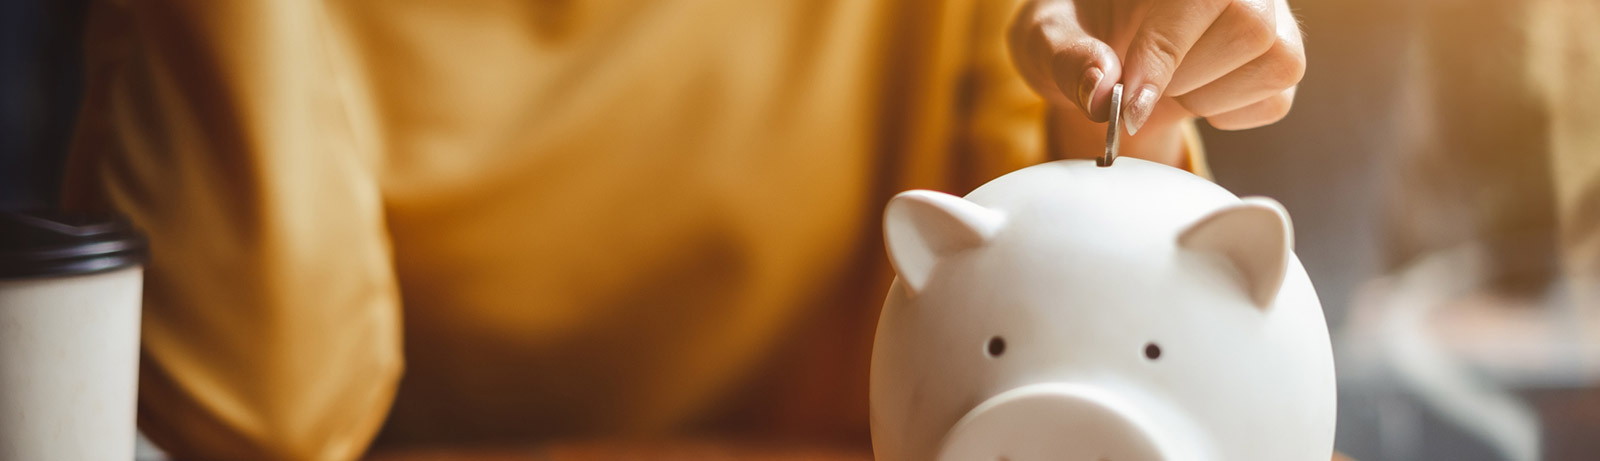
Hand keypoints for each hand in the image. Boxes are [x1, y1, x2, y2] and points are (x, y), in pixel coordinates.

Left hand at [1008, 0, 1305, 134]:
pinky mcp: (1281, 55)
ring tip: (1168, 82)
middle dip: (1184, 76)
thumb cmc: (1074, 35)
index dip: (1163, 55)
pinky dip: (1229, 114)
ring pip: (1275, 61)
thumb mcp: (1045, 40)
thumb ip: (1067, 58)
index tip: (1128, 105)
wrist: (1101, 60)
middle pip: (1249, 27)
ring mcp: (1270, 13)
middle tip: (1139, 83)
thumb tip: (1100, 88)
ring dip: (1207, 95)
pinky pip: (1277, 98)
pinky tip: (1194, 92)